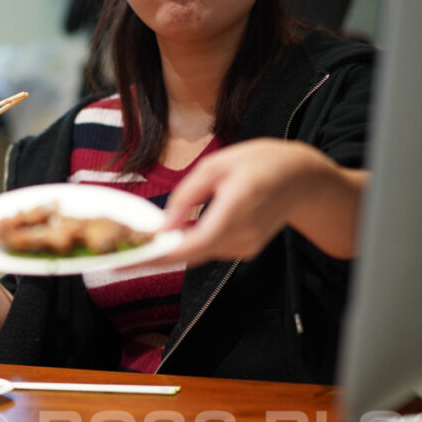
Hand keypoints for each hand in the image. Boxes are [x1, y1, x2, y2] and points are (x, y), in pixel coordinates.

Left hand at [148, 139, 364, 267]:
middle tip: (116, 256)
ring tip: (137, 244)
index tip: (130, 259)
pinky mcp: (245, 251)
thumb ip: (187, 196)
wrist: (305, 179)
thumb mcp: (217, 166)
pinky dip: (187, 246)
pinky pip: (208, 250)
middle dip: (154, 256)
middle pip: (190, 256)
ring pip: (197, 254)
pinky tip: (169, 237)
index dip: (160, 255)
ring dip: (169, 251)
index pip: (193, 244)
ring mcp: (245, 248)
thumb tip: (162, 227)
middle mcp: (242, 236)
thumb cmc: (261, 162)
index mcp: (236, 208)